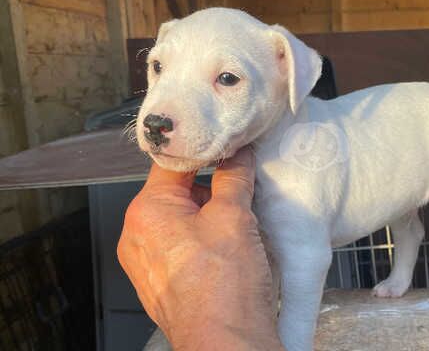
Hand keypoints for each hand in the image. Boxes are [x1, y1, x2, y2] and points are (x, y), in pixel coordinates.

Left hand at [117, 148, 281, 349]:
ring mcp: (147, 262)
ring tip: (239, 229)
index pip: (172, 161)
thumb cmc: (223, 289)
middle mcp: (137, 236)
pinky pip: (182, 246)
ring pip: (181, 219)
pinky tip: (229, 251)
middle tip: (241, 192)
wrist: (226, 344)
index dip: (204, 149)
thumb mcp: (234, 216)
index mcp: (145, 212)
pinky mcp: (161, 282)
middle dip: (211, 188)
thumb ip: (234, 177)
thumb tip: (238, 156)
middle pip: (177, 191)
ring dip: (209, 215)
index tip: (228, 146)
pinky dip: (204, 240)